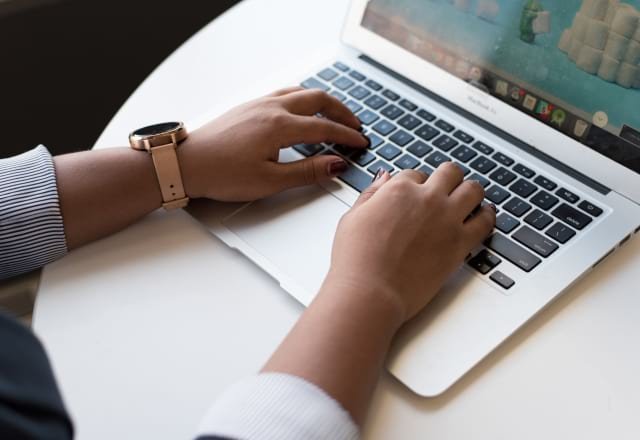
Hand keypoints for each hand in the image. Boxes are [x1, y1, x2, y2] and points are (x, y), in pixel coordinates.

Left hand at [177, 87, 368, 200]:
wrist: (186, 163)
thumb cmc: (221, 174)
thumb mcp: (270, 181)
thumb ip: (307, 172)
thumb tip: (336, 165)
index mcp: (279, 126)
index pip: (324, 128)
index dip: (347, 136)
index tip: (361, 143)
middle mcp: (271, 108)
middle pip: (317, 100)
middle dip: (341, 112)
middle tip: (355, 125)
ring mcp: (258, 103)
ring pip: (300, 92)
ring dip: (322, 101)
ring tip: (334, 115)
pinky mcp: (248, 106)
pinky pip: (284, 93)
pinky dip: (302, 98)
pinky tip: (301, 110)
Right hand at [326, 163, 495, 323]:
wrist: (370, 292)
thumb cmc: (356, 260)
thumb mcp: (353, 218)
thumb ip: (371, 194)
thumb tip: (384, 178)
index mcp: (399, 190)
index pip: (416, 174)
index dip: (416, 184)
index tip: (416, 194)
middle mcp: (427, 199)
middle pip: (449, 173)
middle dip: (447, 179)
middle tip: (446, 188)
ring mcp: (447, 220)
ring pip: (474, 189)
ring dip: (470, 192)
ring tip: (469, 199)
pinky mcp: (460, 243)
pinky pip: (486, 221)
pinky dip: (487, 216)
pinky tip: (484, 216)